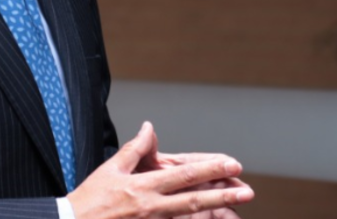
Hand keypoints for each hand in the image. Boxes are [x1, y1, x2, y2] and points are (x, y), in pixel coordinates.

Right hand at [68, 122, 253, 218]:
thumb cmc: (89, 199)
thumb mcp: (111, 169)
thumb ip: (135, 149)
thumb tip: (149, 127)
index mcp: (142, 185)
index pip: (183, 174)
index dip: (210, 169)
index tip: (231, 164)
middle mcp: (150, 206)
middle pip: (193, 200)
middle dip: (222, 196)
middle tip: (247, 191)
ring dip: (213, 216)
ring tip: (235, 213)